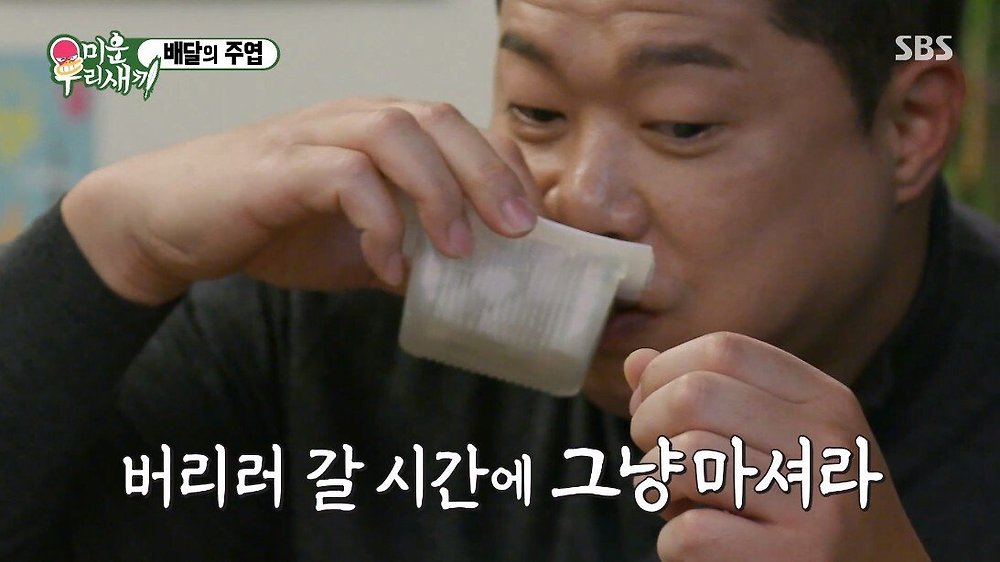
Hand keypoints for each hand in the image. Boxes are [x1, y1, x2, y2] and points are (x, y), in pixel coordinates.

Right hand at [62, 99, 538, 304]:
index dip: (501, 166)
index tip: (531, 223)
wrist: (171, 223)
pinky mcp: (278, 168)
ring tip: (462, 249)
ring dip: (439, 190)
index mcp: (377, 134)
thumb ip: (405, 251)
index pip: (457, 128)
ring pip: (395, 132)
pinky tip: (387, 267)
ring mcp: (313, 139)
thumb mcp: (354, 243)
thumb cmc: (268, 224)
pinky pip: (341, 177)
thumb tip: (465, 286)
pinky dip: (376, 221)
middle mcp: (350, 123)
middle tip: (520, 231)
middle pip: (437, 117)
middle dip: (488, 172)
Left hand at [624, 332, 929, 561]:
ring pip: (686, 459)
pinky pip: (690, 534)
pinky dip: (672, 543)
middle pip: (694, 395)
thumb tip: (637, 363)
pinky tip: (700, 548)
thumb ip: (711, 396)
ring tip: (675, 501)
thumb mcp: (780, 439)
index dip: (665, 372)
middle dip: (648, 425)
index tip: (652, 406)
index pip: (724, 349)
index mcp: (827, 401)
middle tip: (657, 459)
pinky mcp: (795, 561)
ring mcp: (818, 507)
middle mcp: (830, 445)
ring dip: (656, 483)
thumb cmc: (812, 510)